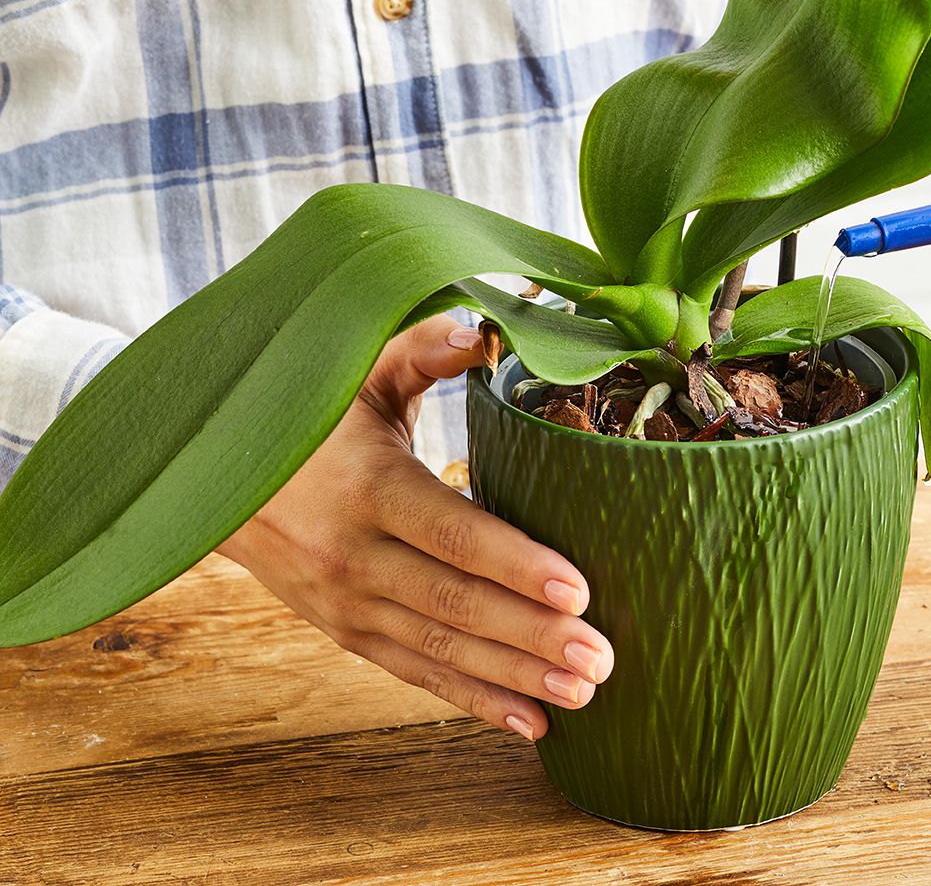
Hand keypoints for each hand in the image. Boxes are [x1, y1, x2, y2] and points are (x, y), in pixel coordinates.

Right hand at [216, 315, 611, 740]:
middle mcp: (353, 554)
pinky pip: (414, 672)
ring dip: (514, 677)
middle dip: (532, 637)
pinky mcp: (345, 631)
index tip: (576, 590)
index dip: (514, 564)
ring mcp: (345, 602)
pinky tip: (530, 722)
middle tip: (602, 658)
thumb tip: (488, 329)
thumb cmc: (305, 413)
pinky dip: (472, 700)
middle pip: (455, 603)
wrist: (207, 477)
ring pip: (440, 649)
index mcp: (366, 484)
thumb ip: (424, 348)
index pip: (450, 533)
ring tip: (583, 693)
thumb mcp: (357, 371)